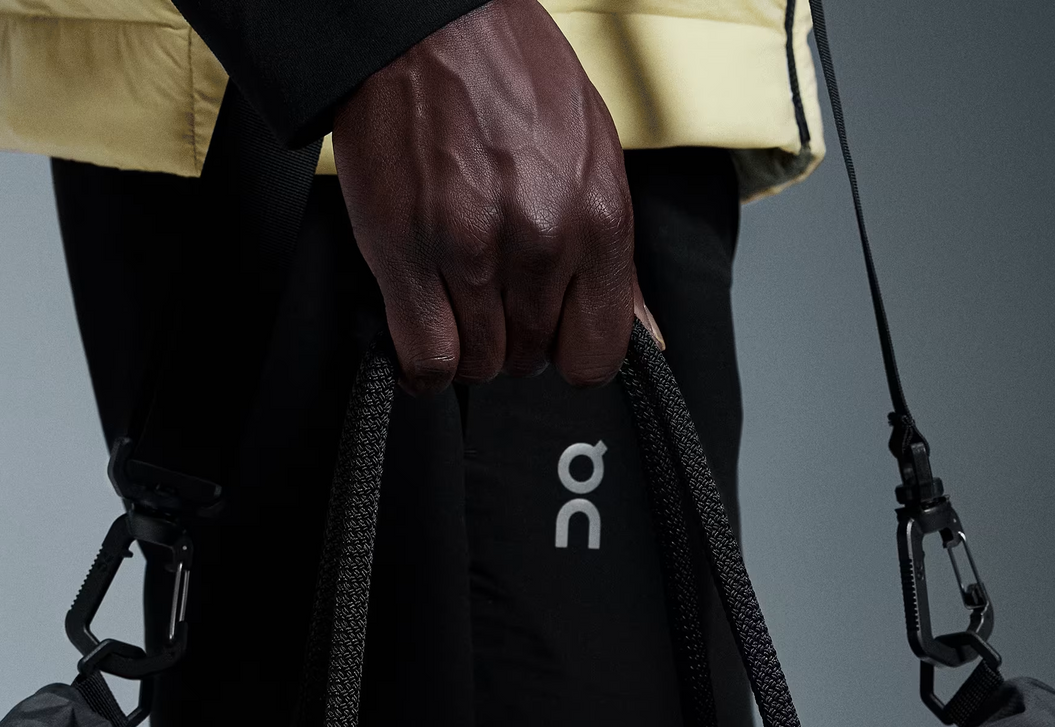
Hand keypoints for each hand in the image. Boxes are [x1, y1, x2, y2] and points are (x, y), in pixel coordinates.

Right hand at [331, 0, 655, 390]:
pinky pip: (426, 359)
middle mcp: (543, 243)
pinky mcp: (408, 254)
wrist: (428, 19)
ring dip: (464, 342)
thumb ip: (614, 256)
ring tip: (455, 291)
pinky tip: (422, 327)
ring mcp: (473, 252)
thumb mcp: (592, 152)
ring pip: (477, 364)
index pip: (597, 357)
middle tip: (491, 286)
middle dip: (510, 336)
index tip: (550, 332)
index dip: (568, 352)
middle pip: (529, 362)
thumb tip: (647, 337)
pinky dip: (421, 362)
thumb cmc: (510, 73)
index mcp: (599, 219)